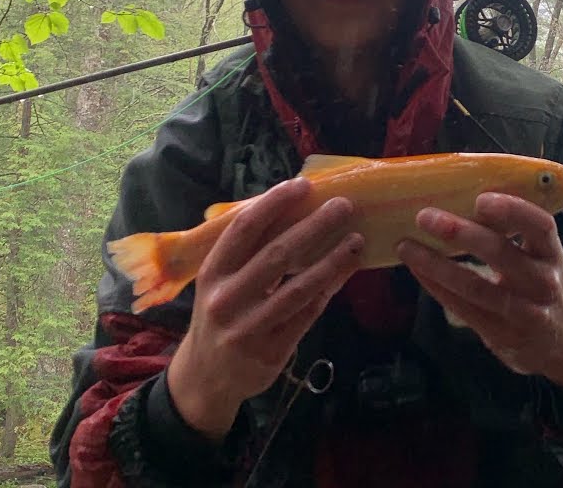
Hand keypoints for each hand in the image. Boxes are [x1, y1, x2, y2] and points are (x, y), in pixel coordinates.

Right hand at [167, 177, 363, 440]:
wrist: (206, 377)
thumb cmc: (220, 316)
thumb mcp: (218, 283)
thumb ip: (245, 253)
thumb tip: (289, 208)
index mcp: (212, 274)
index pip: (243, 230)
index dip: (273, 204)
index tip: (302, 185)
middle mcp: (226, 300)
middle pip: (276, 256)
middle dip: (314, 227)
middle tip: (343, 205)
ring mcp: (248, 328)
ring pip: (299, 288)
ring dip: (332, 260)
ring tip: (356, 239)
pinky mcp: (271, 351)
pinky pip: (308, 314)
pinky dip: (330, 289)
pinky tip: (346, 269)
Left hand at [397, 192, 562, 389]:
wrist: (562, 341)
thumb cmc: (539, 284)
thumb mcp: (540, 258)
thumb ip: (514, 234)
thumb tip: (461, 197)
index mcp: (551, 253)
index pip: (540, 226)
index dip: (513, 210)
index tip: (481, 199)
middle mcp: (543, 282)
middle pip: (501, 254)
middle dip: (461, 233)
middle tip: (425, 217)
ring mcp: (524, 312)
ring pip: (475, 287)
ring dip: (436, 264)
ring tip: (406, 246)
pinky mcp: (501, 334)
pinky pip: (463, 307)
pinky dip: (436, 287)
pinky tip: (417, 270)